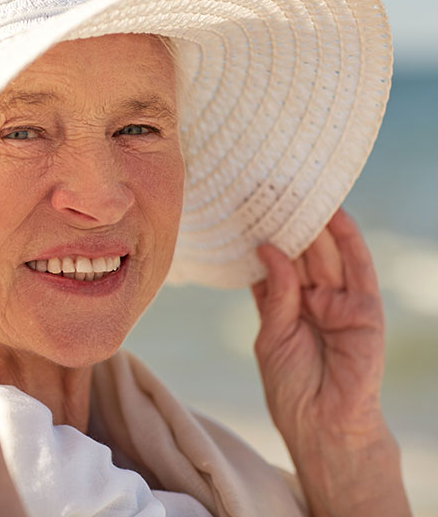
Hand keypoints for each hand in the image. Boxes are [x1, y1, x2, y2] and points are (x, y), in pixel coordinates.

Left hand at [252, 209, 409, 515]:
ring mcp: (339, 302)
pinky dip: (348, 241)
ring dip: (315, 224)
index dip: (263, 237)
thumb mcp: (271, 336)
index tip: (246, 206)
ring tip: (299, 190)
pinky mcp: (364, 309)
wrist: (322, 425)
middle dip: (287, 222)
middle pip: (300, 253)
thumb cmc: (292, 388)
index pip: (275, 263)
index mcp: (286, 306)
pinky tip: (335, 216)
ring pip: (326, 255)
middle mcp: (312, 299)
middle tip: (271, 186)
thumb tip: (268, 248)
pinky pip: (358, 269)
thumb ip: (275, 293)